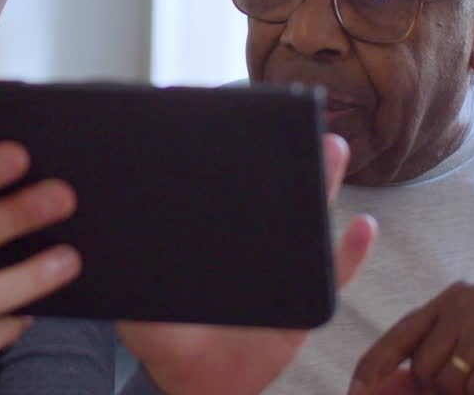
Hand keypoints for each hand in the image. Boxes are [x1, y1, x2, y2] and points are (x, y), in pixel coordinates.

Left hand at [117, 133, 376, 394]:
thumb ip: (125, 278)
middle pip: (272, 189)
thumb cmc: (166, 341)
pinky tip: (361, 226)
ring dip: (324, 181)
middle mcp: (253, 240)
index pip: (223, 182)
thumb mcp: (138, 309)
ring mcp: (284, 268)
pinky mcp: (307, 303)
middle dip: (286, 151)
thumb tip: (111, 232)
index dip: (226, 144)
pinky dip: (351, 252)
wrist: (201, 387)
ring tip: (333, 148)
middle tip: (295, 116)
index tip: (228, 107)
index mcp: (214, 233)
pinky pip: (335, 276)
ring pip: (309, 219)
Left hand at [348, 281, 473, 394]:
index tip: (356, 391)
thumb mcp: (472, 360)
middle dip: (436, 394)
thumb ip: (429, 369)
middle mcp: (471, 299)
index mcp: (455, 298)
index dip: (374, 364)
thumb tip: (375, 390)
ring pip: (449, 382)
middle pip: (422, 366)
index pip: (401, 332)